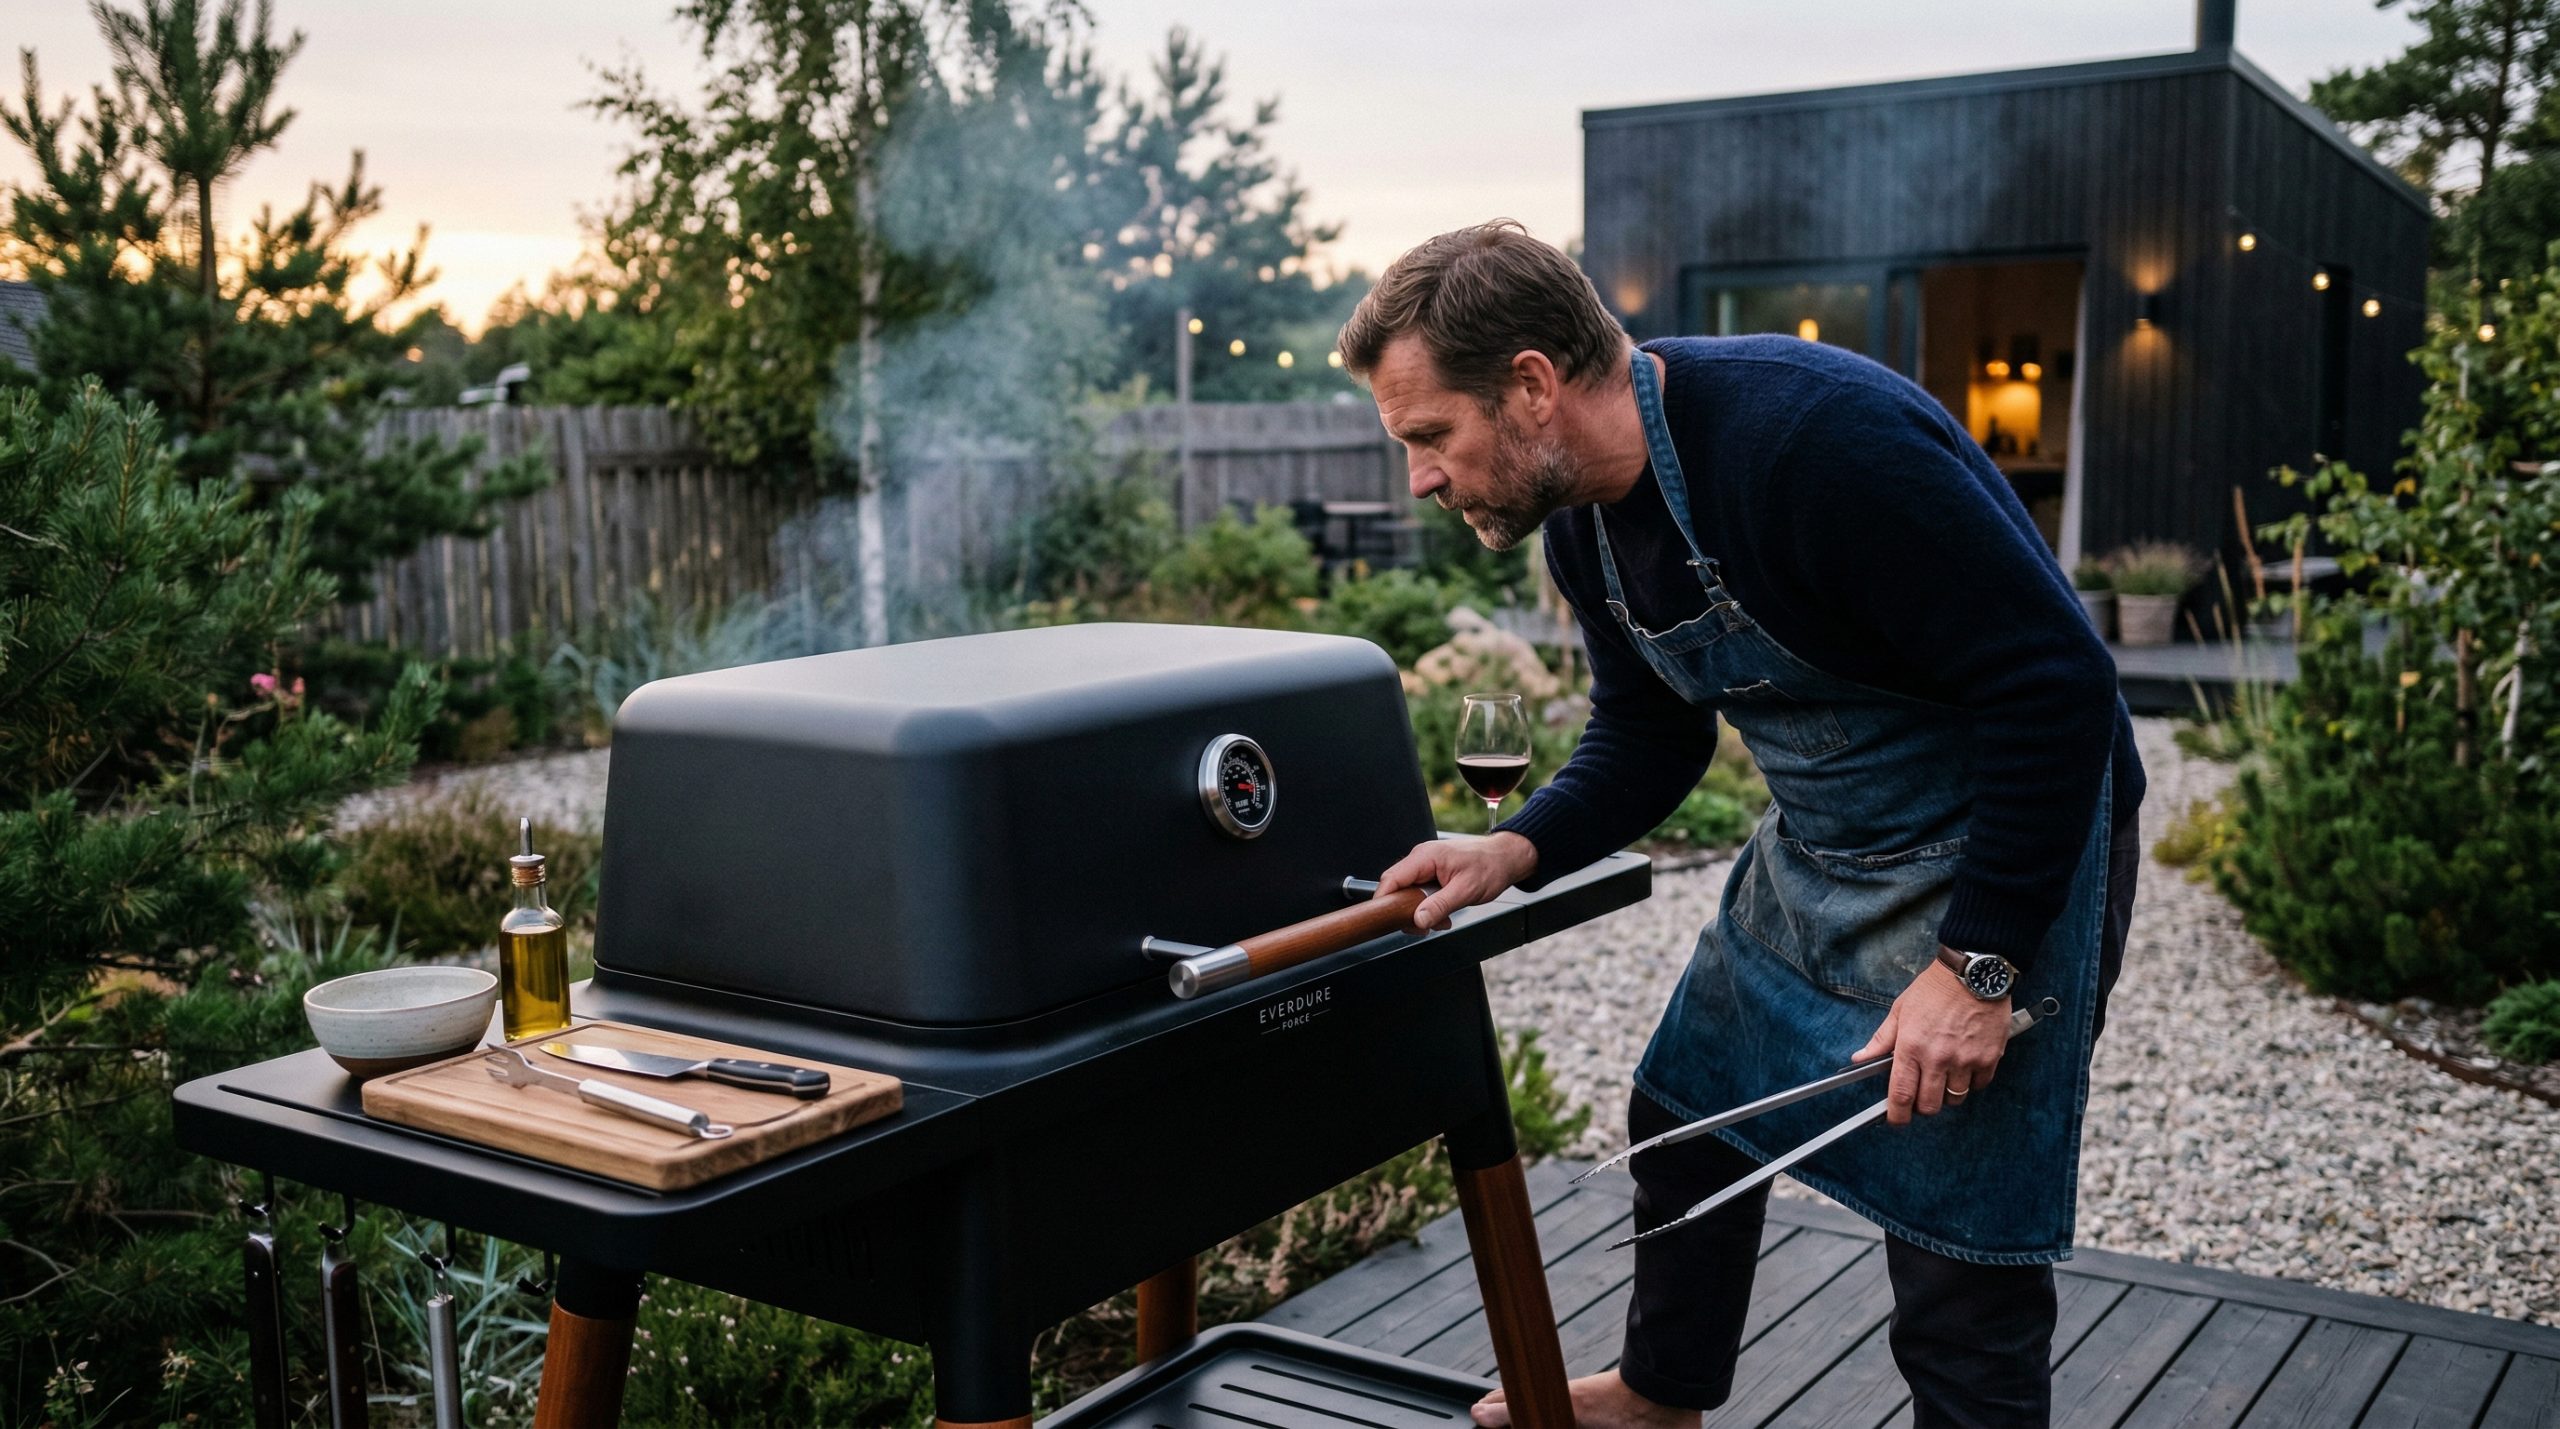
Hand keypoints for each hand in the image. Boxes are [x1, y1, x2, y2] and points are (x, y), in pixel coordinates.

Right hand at [1376, 832, 1538, 932]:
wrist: (1505, 857)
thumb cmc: (1490, 866)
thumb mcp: (1466, 891)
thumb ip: (1440, 906)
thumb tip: (1419, 919)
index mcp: (1425, 857)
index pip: (1391, 878)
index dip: (1384, 900)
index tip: (1385, 919)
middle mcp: (1421, 858)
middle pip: (1396, 887)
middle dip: (1406, 910)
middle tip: (1424, 925)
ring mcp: (1426, 864)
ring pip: (1408, 892)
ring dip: (1421, 910)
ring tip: (1441, 919)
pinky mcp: (1431, 871)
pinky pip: (1420, 891)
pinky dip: (1429, 905)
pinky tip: (1444, 912)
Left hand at [1851, 956, 2011, 1126]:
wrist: (1973, 972)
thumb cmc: (1934, 989)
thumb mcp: (1900, 1010)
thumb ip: (1881, 1039)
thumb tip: (1861, 1058)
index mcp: (1911, 1046)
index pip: (1901, 1093)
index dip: (1897, 1114)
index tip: (1896, 1119)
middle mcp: (1938, 1058)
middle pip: (1929, 1104)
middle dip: (1923, 1106)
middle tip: (1922, 1094)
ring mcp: (1966, 1060)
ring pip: (1955, 1098)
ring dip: (1947, 1094)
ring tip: (1944, 1076)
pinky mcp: (1989, 1057)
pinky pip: (1979, 1085)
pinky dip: (1971, 1083)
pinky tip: (1965, 1067)